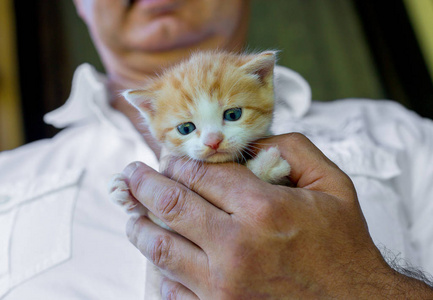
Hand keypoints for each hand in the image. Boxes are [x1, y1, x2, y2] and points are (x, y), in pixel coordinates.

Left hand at [124, 133, 432, 298]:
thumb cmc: (342, 245)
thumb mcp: (333, 185)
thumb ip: (294, 149)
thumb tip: (251, 142)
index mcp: (263, 209)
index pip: (202, 173)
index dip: (179, 161)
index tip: (168, 158)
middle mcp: (236, 246)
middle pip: (171, 204)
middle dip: (144, 183)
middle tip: (130, 174)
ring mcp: (222, 285)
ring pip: (160, 247)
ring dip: (139, 224)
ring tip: (131, 212)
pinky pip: (171, 288)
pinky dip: (160, 269)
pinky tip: (159, 255)